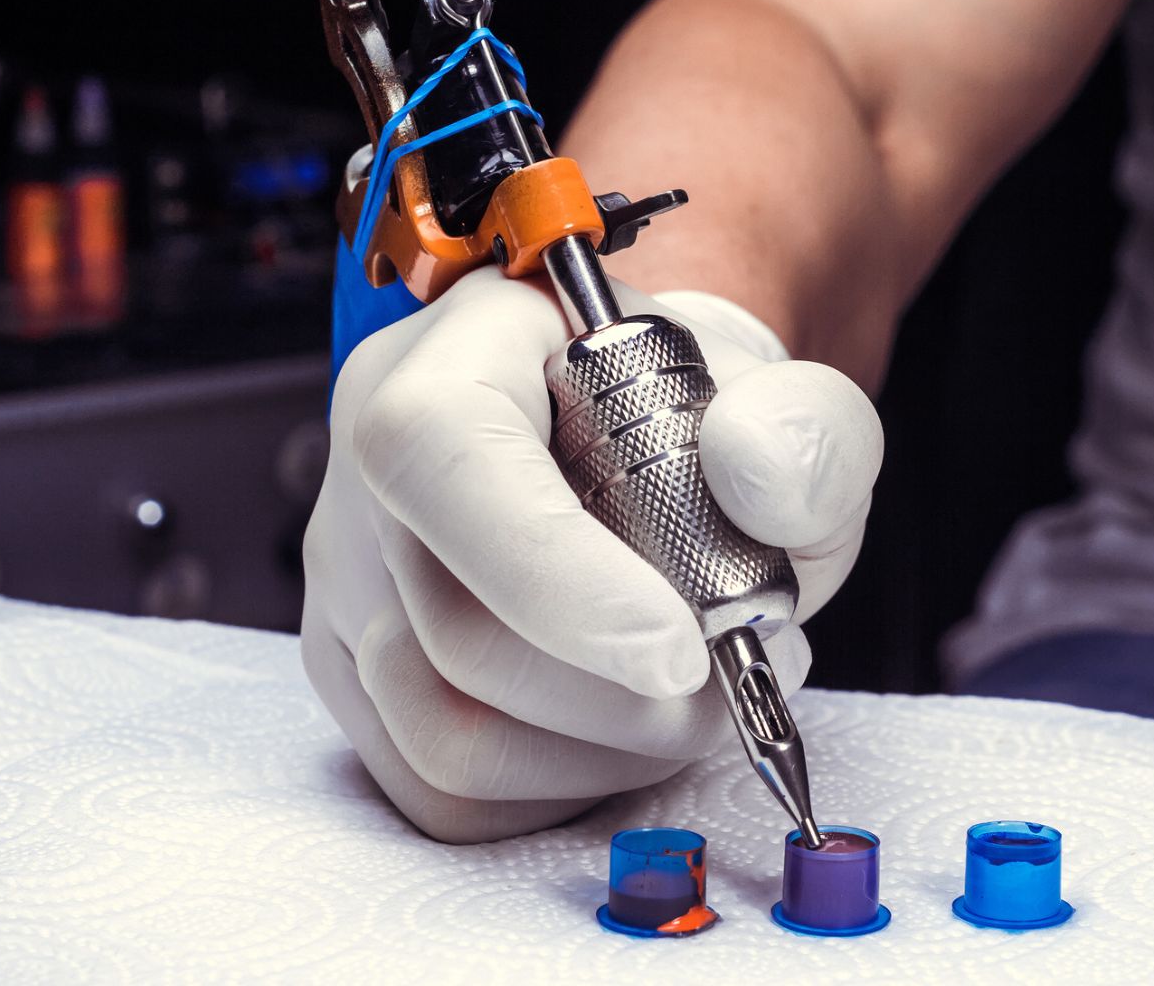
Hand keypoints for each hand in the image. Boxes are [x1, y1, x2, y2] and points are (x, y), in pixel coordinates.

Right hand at [301, 267, 881, 842]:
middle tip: (742, 671)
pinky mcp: (360, 682)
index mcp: (457, 360)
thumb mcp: (781, 400)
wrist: (649, 445)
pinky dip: (556, 791)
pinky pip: (441, 793)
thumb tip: (759, 470)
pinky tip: (625, 730)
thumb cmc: (696, 423)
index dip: (555, 576)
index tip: (682, 651)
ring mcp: (352, 587)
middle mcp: (372, 474)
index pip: (444, 456)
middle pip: (458, 634)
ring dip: (604, 754)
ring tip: (695, 697)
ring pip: (445, 737)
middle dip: (627, 697)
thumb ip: (801, 427)